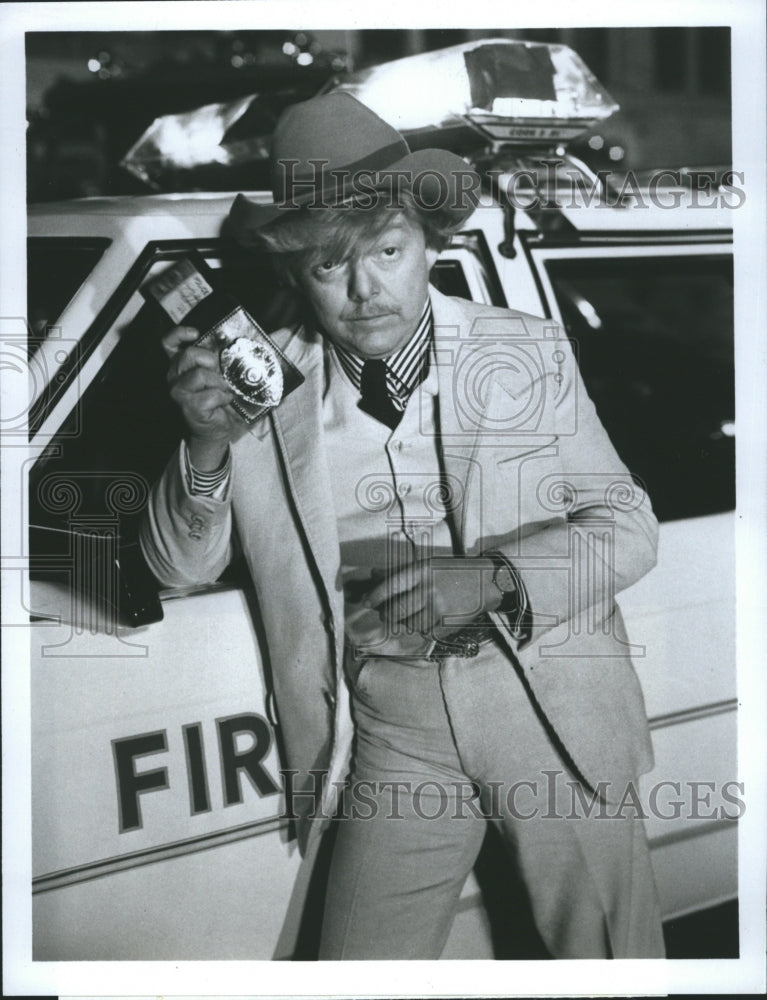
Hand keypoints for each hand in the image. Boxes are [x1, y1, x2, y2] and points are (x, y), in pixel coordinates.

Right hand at [163, 326, 246, 468]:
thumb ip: (223, 363)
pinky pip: (210, 395)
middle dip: (210, 359)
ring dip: (219, 382)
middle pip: (188, 355)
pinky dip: (223, 397)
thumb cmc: (219, 402)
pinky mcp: (188, 407)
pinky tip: (225, 401)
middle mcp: (174, 377)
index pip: (169, 343)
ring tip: (225, 389)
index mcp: (181, 366)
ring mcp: (179, 393)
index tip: (196, 333)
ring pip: (199, 374)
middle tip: (221, 372)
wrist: (218, 431)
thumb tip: (246, 350)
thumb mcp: (220, 377)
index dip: (179, 334)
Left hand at [362, 557, 501, 641]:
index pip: (390, 586)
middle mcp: (429, 590)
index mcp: (422, 572)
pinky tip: (424, 620)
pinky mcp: (446, 624)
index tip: (365, 602)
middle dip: (386, 614)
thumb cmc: (452, 572)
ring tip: (408, 616)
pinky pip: (423, 631)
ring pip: (408, 624)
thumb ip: (400, 571)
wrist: (485, 583)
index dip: (374, 596)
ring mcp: (438, 609)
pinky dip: (419, 628)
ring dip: (403, 623)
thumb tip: (373, 574)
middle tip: (385, 613)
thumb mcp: (428, 565)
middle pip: (396, 610)